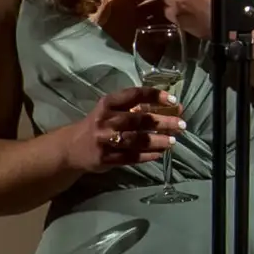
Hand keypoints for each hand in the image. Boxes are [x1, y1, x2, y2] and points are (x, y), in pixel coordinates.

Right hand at [68, 86, 184, 173]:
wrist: (72, 147)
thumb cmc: (99, 124)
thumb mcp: (111, 110)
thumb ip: (135, 108)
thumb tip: (170, 108)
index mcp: (108, 103)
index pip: (134, 95)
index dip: (155, 96)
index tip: (173, 101)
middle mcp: (106, 120)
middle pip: (138, 120)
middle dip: (162, 122)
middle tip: (181, 124)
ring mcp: (105, 140)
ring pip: (136, 140)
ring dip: (158, 140)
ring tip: (173, 141)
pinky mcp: (106, 158)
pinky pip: (131, 157)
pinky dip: (148, 155)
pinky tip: (160, 153)